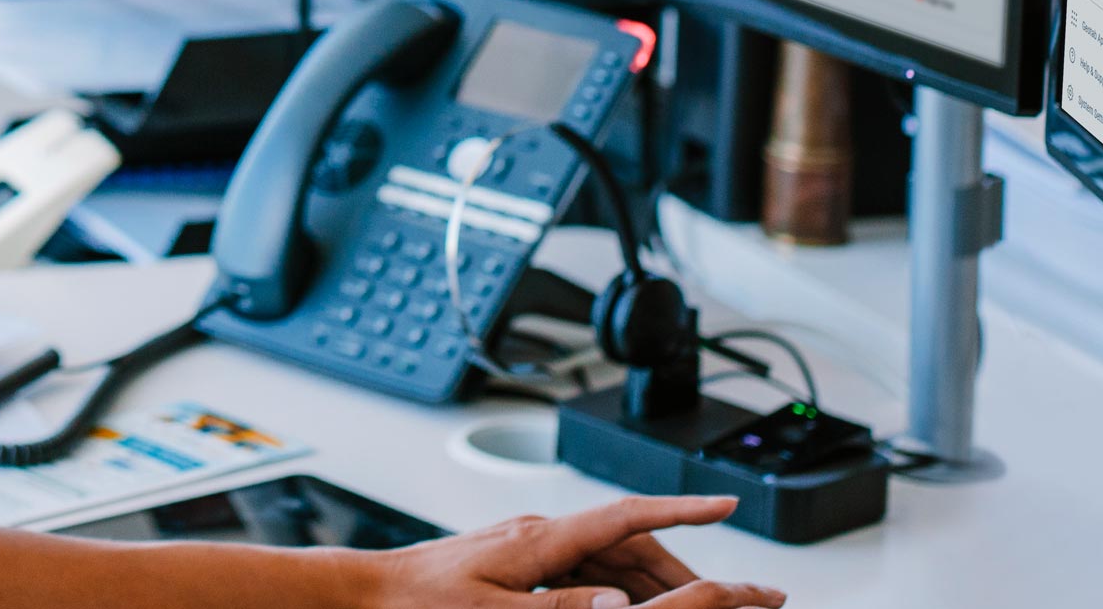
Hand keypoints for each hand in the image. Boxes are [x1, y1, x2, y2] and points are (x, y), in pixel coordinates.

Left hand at [347, 495, 783, 608]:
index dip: (680, 510)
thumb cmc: (423, 603)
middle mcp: (538, 533)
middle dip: (680, 567)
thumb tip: (622, 607)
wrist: (373, 593)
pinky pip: (584, 570)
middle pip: (628, 542)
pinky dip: (616, 589)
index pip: (624, 517)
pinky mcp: (519, 561)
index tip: (725, 504)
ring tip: (691, 607)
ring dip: (650, 582)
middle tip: (729, 596)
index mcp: (538, 540)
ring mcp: (529, 545)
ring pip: (609, 557)